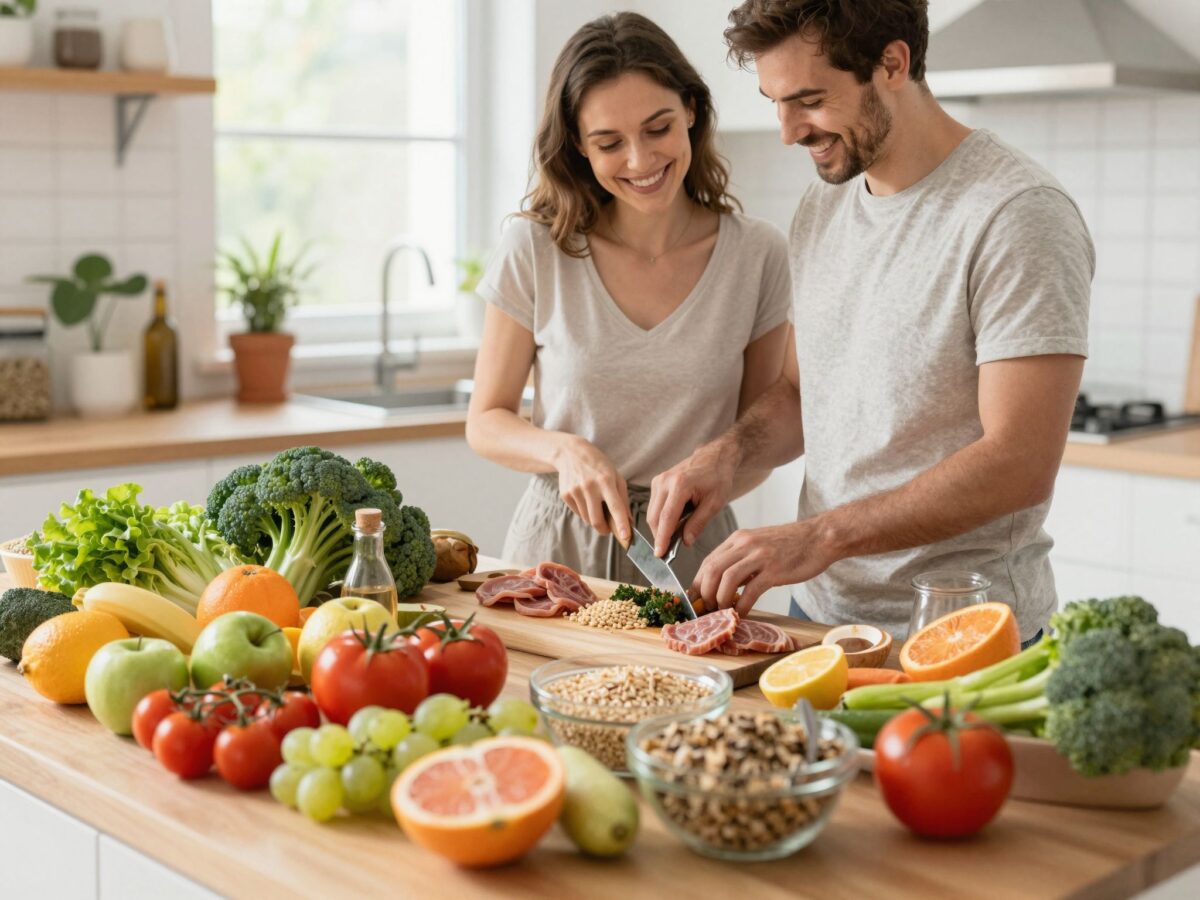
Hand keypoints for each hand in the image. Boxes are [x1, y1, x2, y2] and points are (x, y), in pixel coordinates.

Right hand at [553, 435, 631, 540]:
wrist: (571, 453)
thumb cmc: (599, 466)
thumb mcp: (616, 476)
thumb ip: (623, 500)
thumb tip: (629, 523)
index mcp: (606, 480)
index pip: (615, 506)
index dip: (621, 523)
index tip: (626, 537)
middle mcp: (589, 486)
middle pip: (597, 520)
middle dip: (605, 530)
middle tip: (609, 530)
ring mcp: (575, 490)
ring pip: (587, 519)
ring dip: (595, 519)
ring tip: (596, 505)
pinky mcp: (565, 494)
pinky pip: (578, 513)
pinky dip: (585, 512)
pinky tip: (585, 498)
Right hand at [647, 439, 738, 556]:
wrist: (714, 457)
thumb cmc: (718, 478)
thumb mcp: (715, 503)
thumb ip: (698, 523)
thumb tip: (685, 542)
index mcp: (680, 485)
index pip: (666, 518)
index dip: (662, 538)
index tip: (659, 554)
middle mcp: (665, 481)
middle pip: (654, 517)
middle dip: (659, 536)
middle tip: (669, 551)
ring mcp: (658, 481)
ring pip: (652, 513)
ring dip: (660, 528)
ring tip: (674, 537)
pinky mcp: (657, 482)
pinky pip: (654, 506)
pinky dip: (661, 518)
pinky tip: (673, 523)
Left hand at [691, 520, 839, 616]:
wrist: (820, 537)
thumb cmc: (792, 545)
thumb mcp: (759, 545)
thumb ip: (741, 560)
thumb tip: (724, 584)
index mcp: (738, 539)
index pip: (708, 561)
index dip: (698, 583)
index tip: (696, 600)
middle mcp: (745, 545)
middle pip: (712, 570)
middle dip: (705, 594)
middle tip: (708, 610)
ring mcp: (760, 556)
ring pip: (726, 580)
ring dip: (721, 601)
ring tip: (723, 613)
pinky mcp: (774, 570)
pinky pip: (751, 591)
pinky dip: (742, 606)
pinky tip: (742, 614)